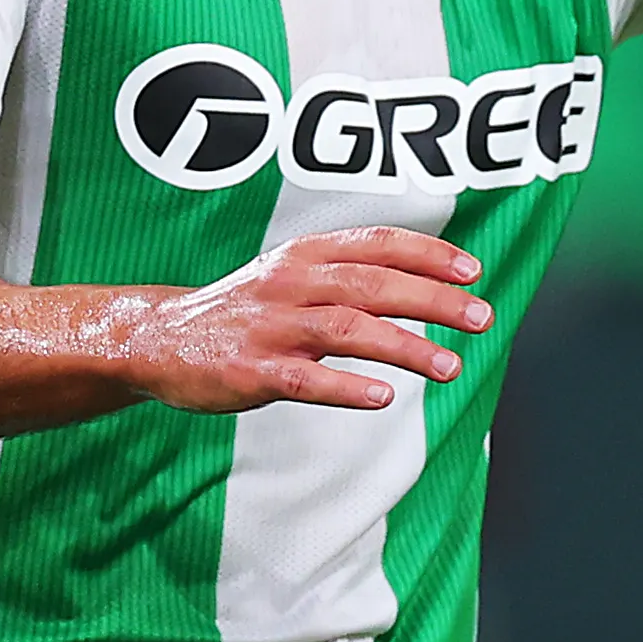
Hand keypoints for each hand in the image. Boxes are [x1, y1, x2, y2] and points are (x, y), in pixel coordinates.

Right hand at [127, 227, 491, 413]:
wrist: (160, 339)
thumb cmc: (244, 309)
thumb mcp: (292, 274)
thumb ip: (350, 274)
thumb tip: (430, 283)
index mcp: (305, 254)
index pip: (378, 243)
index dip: (429, 254)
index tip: (473, 271)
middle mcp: (290, 283)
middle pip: (374, 284)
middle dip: (433, 300)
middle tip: (482, 317)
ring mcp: (270, 328)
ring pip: (347, 330)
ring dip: (404, 347)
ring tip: (451, 365)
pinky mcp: (250, 371)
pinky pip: (304, 380)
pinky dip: (345, 388)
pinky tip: (383, 398)